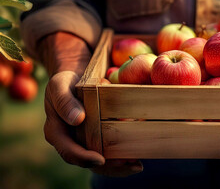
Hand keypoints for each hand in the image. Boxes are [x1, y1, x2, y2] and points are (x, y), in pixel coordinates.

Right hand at [40, 32, 142, 176]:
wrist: (76, 76)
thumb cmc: (66, 81)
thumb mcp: (60, 86)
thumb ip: (65, 102)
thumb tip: (77, 119)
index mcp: (57, 133)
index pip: (69, 151)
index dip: (84, 158)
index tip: (101, 159)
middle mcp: (71, 141)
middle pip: (89, 162)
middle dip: (110, 167)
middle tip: (130, 165)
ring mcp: (86, 141)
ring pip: (102, 162)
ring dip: (119, 166)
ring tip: (137, 165)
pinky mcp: (99, 137)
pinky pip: (110, 151)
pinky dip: (123, 155)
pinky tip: (137, 156)